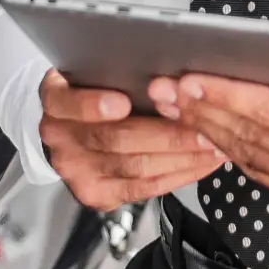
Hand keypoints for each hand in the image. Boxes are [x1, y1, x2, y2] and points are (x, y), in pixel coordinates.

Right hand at [38, 71, 224, 212]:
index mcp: (56, 102)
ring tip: (211, 145)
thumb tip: (165, 75)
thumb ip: (116, 74)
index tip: (123, 102)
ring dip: (181, 157)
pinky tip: (200, 164)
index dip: (94, 105)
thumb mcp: (92, 75)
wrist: (69, 131)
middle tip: (201, 126)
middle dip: (166, 135)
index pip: (69, 103)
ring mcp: (77, 171)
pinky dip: (178, 176)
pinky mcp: (96, 194)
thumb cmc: (91, 94)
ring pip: (134, 167)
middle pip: (114, 139)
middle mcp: (61, 139)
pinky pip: (142, 189)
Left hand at [149, 33, 268, 212]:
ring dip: (209, 131)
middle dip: (203, 111)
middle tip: (163, 90)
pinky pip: (264, 172)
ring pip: (251, 158)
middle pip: (252, 137)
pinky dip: (232, 151)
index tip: (190, 78)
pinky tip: (209, 131)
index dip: (226, 94)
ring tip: (175, 107)